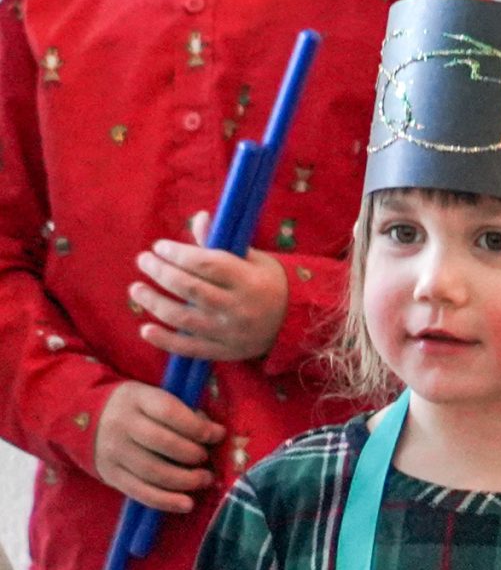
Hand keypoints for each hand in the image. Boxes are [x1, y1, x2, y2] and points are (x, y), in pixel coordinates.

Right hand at [94, 381, 222, 513]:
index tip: (218, 434)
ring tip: (205, 479)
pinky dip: (166, 501)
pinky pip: (139, 492)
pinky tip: (187, 504)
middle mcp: (122, 424)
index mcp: (137, 398)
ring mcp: (113, 452)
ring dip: (185, 480)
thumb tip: (211, 433)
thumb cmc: (136, 408)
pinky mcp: (110, 475)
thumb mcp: (153, 398)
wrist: (85, 419)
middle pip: (162, 443)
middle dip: (192, 454)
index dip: (197, 426)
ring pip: (152, 471)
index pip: (169, 411)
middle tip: (207, 458)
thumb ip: (180, 412)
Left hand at [133, 212, 288, 363]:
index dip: (179, 253)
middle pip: (190, 288)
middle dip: (161, 272)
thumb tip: (198, 218)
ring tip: (136, 288)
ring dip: (154, 302)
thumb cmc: (270, 283)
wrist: (296, 322)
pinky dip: (165, 340)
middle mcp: (238, 307)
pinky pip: (189, 348)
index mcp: (248, 280)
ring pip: (183, 317)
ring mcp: (229, 332)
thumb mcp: (254, 259)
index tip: (160, 246)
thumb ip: (221, 244)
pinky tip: (145, 329)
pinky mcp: (223, 351)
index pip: (207, 264)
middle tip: (143, 260)